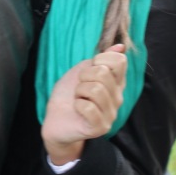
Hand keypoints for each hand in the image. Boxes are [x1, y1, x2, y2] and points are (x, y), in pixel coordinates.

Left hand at [41, 45, 126, 164]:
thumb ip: (102, 59)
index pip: (119, 61)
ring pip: (96, 89)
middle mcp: (118, 98)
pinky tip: (77, 110)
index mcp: (116, 82)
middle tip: (79, 88)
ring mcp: (111, 114)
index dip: (99, 60)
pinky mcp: (101, 127)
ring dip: (79, 92)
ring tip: (78, 98)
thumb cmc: (68, 94)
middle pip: (104, 73)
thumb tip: (120, 47)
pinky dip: (77, 105)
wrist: (55, 119)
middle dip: (84, 77)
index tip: (88, 70)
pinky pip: (88, 107)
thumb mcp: (82, 70)